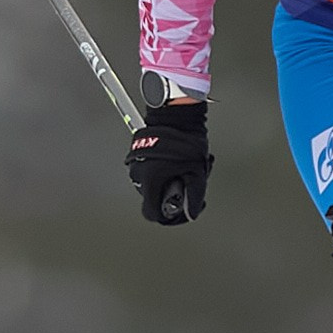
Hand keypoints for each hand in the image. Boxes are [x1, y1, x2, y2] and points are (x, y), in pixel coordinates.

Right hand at [125, 100, 211, 224]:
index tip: (179, 211)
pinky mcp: (139, 155)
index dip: (168, 217)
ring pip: (154, 184)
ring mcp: (137, 164)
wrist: (176, 115)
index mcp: (151, 181)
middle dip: (172, 194)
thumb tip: (191, 212)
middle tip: (187, 182)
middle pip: (155, 198)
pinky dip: (163, 172)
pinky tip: (177, 162)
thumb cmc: (184, 141)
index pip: (152, 213)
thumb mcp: (196, 173)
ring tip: (184, 168)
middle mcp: (139, 175)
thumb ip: (193, 197)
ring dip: (169, 182)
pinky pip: (151, 172)